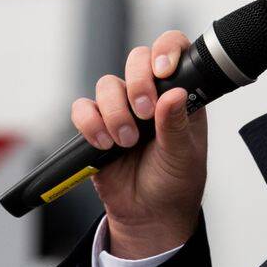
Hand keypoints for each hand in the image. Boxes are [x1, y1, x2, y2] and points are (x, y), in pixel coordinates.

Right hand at [69, 30, 208, 258]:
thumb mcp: (184, 156)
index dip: (166, 50)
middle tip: (143, 113)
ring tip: (126, 141)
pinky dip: (90, 124)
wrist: (148, 216)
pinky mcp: (96, 126)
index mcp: (179, 95)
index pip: (173, 52)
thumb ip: (176, 125)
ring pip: (107, 84)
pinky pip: (83, 109)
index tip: (163, 70)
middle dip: (137, 83)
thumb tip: (174, 94)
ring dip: (115, 112)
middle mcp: (149, 96)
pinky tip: (104, 144)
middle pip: (136, 59)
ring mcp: (121, 109)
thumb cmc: (175, 184)